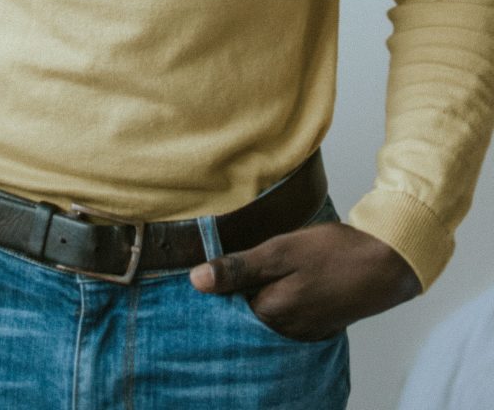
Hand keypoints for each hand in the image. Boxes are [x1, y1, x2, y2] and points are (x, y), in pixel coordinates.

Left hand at [189, 222, 420, 340]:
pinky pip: (286, 317)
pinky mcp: (316, 326)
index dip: (219, 284)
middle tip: (238, 262)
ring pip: (266, 314)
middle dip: (237, 292)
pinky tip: (285, 280)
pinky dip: (280, 300)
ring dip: (260, 294)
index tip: (212, 263)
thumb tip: (196, 280)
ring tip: (262, 267)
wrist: (386, 264)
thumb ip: (240, 267)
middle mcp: (283, 331)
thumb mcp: (282, 251)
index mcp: (270, 313)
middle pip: (245, 313)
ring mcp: (302, 332)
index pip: (226, 305)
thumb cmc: (335, 253)